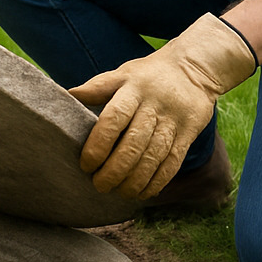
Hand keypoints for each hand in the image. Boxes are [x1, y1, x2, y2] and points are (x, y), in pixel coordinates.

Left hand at [69, 14, 256, 198]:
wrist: (194, 68)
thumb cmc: (148, 75)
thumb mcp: (123, 73)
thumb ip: (97, 87)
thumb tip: (67, 95)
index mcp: (133, 89)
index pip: (114, 118)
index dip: (99, 144)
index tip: (87, 164)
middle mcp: (154, 106)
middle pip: (135, 143)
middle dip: (115, 169)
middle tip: (99, 185)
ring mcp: (173, 121)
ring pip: (154, 156)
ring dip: (135, 180)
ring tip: (119, 193)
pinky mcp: (188, 134)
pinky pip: (173, 162)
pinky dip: (157, 181)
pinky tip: (143, 193)